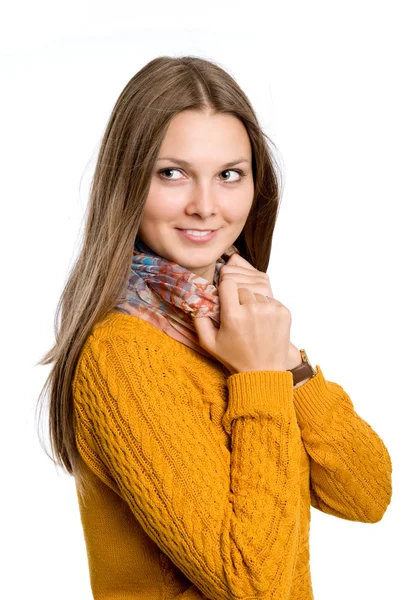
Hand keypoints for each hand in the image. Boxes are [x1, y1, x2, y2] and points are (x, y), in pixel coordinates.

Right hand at [193, 253, 291, 374]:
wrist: (263, 372)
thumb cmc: (234, 357)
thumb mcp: (209, 342)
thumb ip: (198, 319)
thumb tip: (195, 299)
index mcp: (233, 314)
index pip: (228, 282)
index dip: (225, 289)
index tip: (225, 298)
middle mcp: (253, 309)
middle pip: (242, 288)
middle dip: (239, 299)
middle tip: (239, 316)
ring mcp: (271, 310)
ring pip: (257, 294)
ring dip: (253, 303)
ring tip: (252, 322)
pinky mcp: (284, 312)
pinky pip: (271, 300)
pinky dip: (267, 308)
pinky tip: (264, 323)